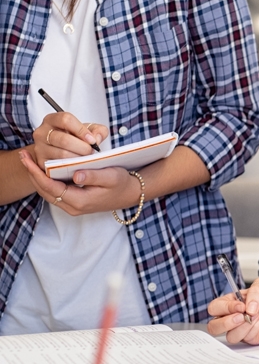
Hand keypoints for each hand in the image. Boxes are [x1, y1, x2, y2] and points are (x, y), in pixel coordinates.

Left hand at [19, 150, 140, 215]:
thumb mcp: (112, 175)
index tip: (28, 160)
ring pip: (47, 193)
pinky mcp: (74, 203)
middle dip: (32, 174)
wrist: (130, 193)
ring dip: (36, 178)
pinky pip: (54, 193)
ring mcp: (73, 206)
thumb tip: (76, 175)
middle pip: (44, 191)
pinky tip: (42, 170)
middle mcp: (73, 207)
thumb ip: (93, 175)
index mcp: (81, 200)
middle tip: (23, 156)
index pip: (51, 187)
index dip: (37, 173)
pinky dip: (45, 181)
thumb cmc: (122, 183)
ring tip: (29, 161)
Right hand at [31, 112, 106, 168]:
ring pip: (62, 154)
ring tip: (86, 159)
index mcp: (52, 120)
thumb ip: (98, 131)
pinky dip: (71, 166)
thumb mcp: (89, 130)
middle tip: (91, 152)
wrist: (64, 151)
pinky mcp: (41, 162)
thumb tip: (97, 138)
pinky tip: (79, 165)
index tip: (92, 140)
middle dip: (82, 148)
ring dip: (78, 158)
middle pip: (64, 139)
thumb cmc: (76, 138)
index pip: (66, 120)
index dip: (82, 130)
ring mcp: (39, 148)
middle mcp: (42, 132)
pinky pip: (58, 166)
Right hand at [207, 276, 258, 343]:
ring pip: (230, 336)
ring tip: (256, 315)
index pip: (215, 308)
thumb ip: (255, 293)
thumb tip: (248, 309)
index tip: (241, 305)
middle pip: (214, 327)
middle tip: (241, 316)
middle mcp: (232, 316)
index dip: (225, 308)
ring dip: (243, 327)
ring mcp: (241, 329)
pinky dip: (255, 328)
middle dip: (225, 323)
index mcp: (230, 302)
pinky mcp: (251, 337)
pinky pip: (246, 338)